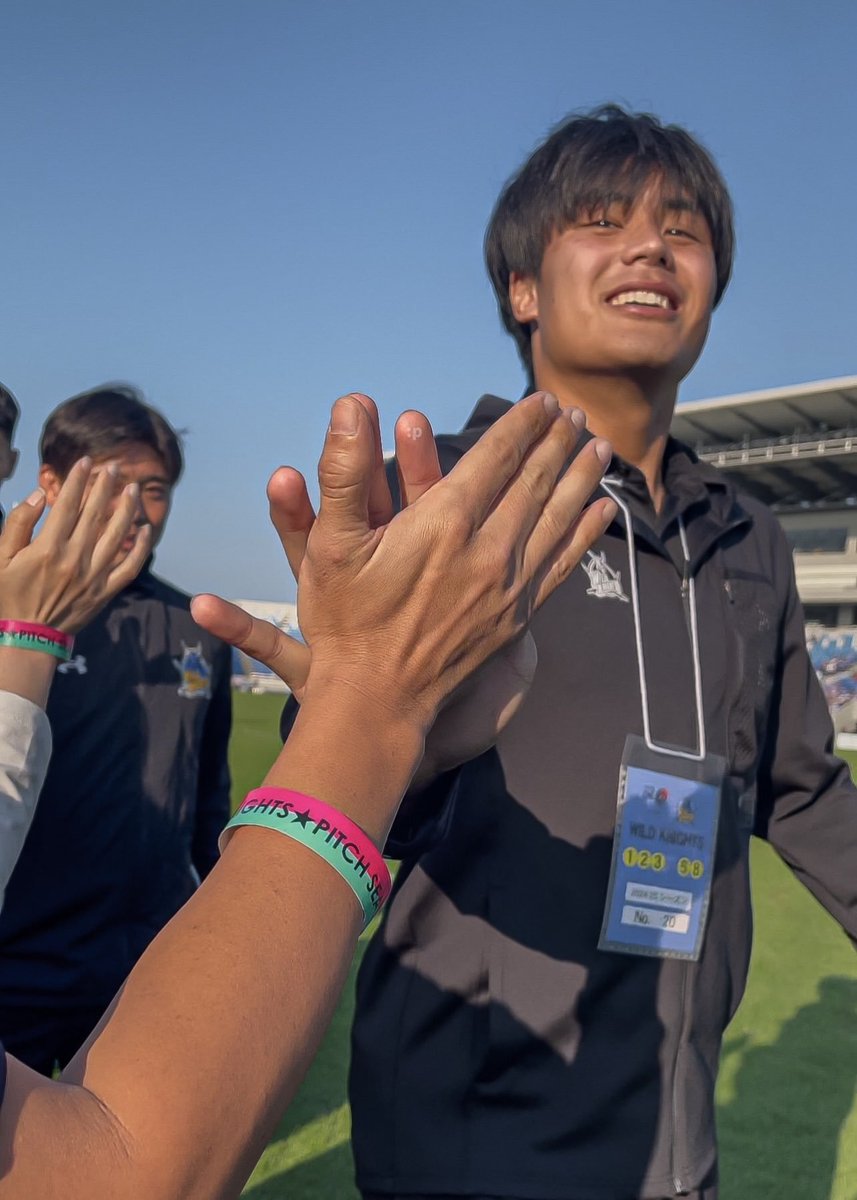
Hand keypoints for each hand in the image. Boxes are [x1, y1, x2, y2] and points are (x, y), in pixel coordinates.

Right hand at [0, 457, 151, 634]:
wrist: (27, 638)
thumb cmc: (9, 595)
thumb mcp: (0, 558)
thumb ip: (17, 524)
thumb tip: (37, 496)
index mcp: (48, 549)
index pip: (68, 505)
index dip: (78, 481)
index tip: (86, 462)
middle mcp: (75, 559)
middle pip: (95, 514)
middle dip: (105, 487)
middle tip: (114, 467)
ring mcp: (94, 577)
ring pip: (117, 536)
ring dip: (127, 509)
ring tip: (133, 489)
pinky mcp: (105, 592)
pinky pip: (130, 567)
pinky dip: (140, 548)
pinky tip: (145, 529)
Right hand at [196, 391, 614, 732]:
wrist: (377, 701)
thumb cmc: (346, 620)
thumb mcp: (329, 543)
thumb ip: (344, 471)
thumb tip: (351, 404)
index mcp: (444, 522)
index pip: (496, 458)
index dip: (520, 425)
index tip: (541, 402)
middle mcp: (487, 549)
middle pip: (535, 482)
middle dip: (557, 443)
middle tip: (575, 414)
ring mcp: (508, 585)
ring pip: (557, 518)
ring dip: (580, 478)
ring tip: (599, 448)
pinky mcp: (517, 616)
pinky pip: (563, 563)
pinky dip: (585, 532)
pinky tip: (602, 512)